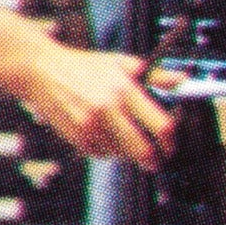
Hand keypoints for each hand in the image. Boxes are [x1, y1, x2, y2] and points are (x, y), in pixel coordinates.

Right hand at [13, 41, 180, 169]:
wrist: (42, 71)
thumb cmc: (85, 66)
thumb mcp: (122, 63)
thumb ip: (155, 75)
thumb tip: (183, 80)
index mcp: (125, 89)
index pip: (161, 126)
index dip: (171, 142)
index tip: (171, 146)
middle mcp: (109, 109)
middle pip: (144, 150)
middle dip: (154, 160)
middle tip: (156, 161)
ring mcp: (91, 125)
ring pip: (121, 154)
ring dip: (126, 151)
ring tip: (120, 135)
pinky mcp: (77, 136)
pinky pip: (101, 154)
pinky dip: (106, 149)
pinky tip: (101, 133)